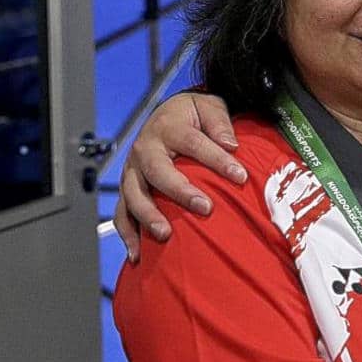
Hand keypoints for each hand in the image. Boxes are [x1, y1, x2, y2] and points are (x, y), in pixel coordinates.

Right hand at [113, 92, 243, 260]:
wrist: (166, 115)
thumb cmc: (191, 115)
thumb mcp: (207, 106)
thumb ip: (219, 122)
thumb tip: (230, 144)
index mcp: (168, 127)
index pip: (194, 143)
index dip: (217, 159)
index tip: (240, 176)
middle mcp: (145, 149)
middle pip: (158, 171)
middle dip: (180, 191)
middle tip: (205, 208)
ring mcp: (133, 171)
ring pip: (134, 194)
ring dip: (148, 215)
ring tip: (165, 233)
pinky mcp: (127, 189)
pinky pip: (122, 213)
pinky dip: (128, 234)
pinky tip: (139, 254)